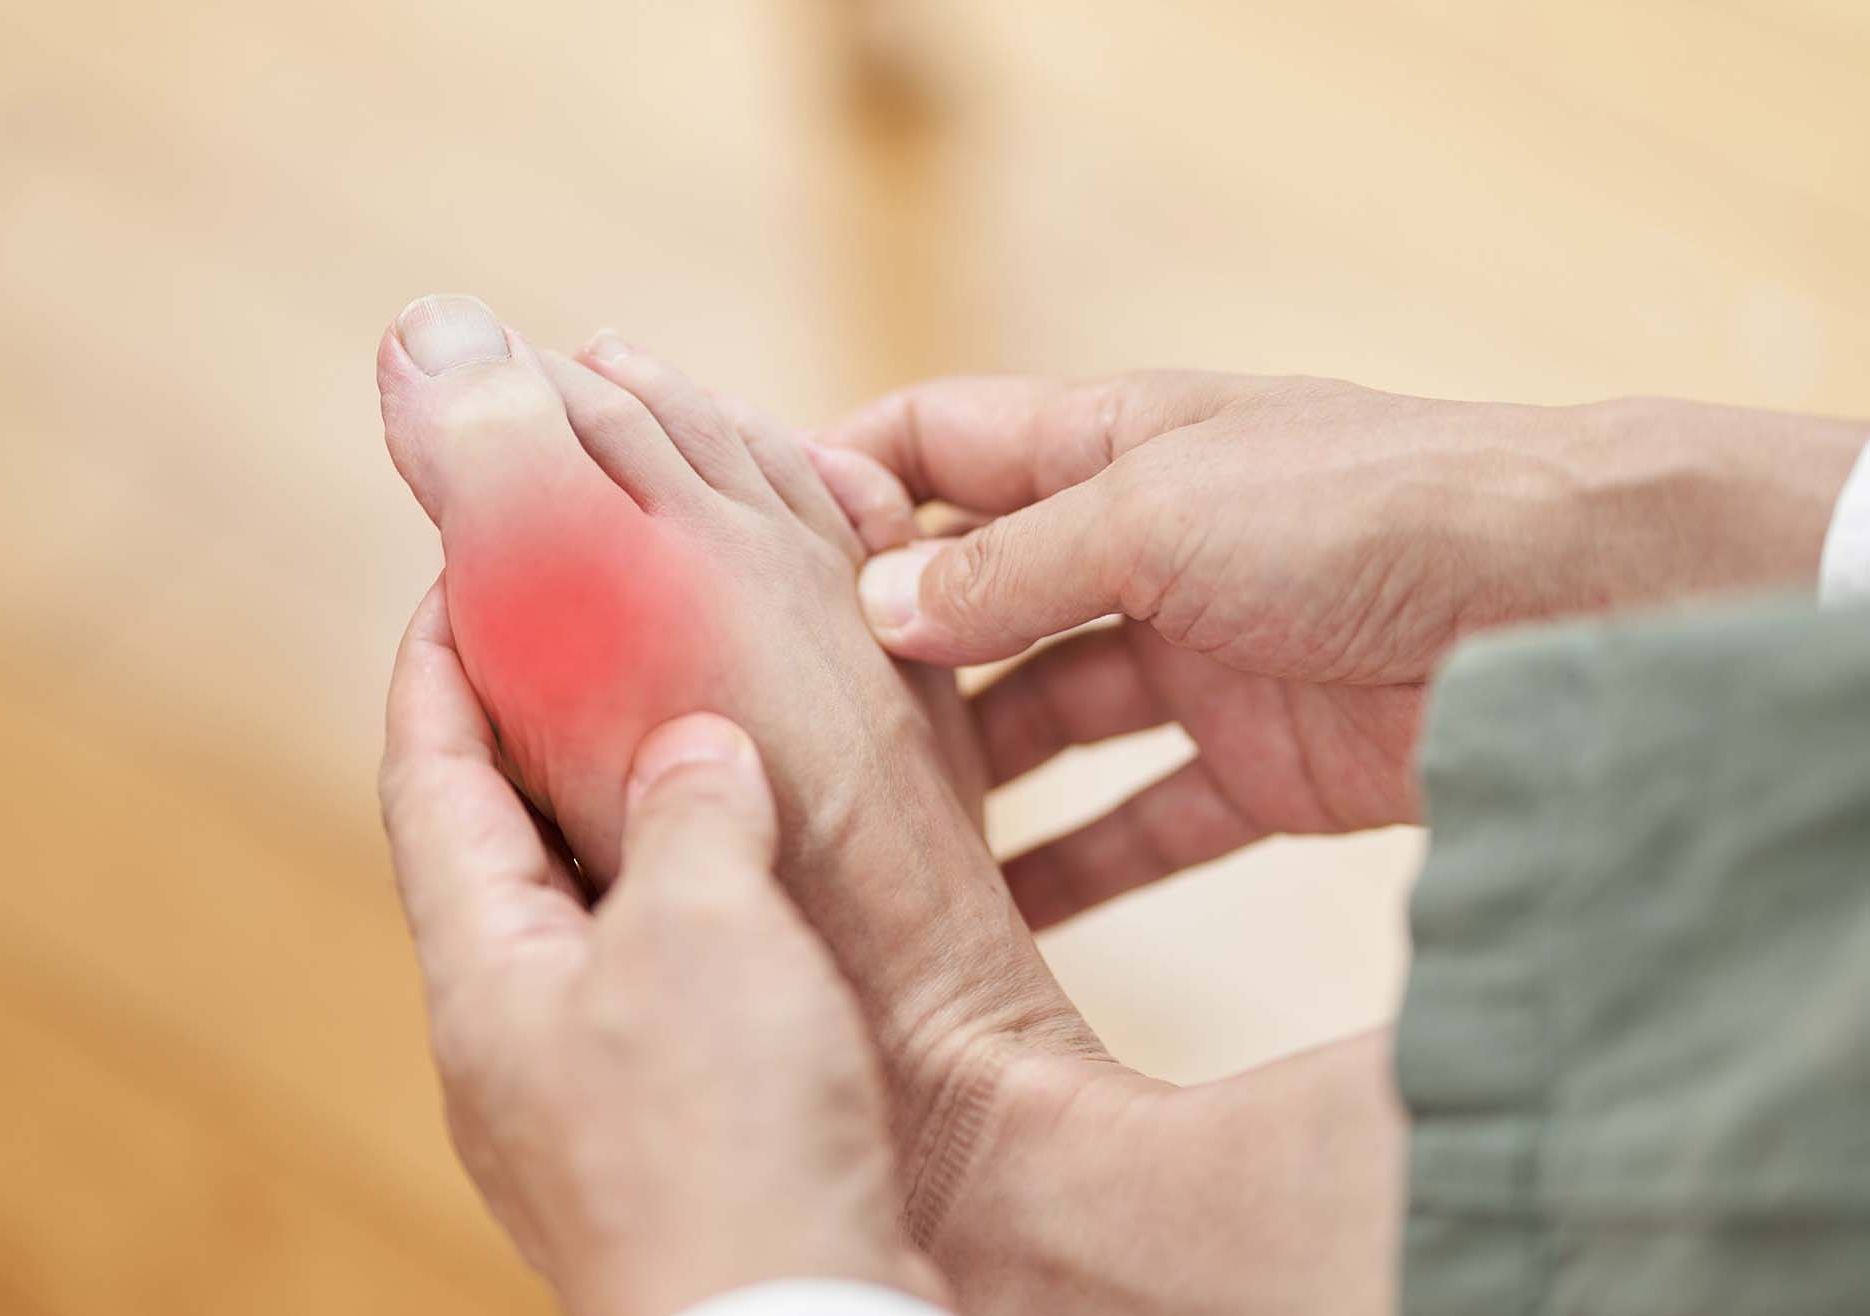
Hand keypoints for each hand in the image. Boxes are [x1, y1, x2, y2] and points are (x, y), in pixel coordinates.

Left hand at [379, 586, 944, 1315]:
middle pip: (497, 844)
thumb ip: (690, 817)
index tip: (458, 570)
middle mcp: (515, 1031)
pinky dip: (696, 898)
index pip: (429, 784)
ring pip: (590, 913)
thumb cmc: (727, 1142)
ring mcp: (586, 1087)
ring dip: (624, 814)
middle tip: (582, 628)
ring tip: (685, 728)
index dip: (435, 666)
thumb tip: (693, 746)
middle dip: (529, 730)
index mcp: (486, 973)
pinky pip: (662, 976)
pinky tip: (762, 873)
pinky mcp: (670, 1128)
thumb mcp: (706, 937)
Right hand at [822, 375, 1863, 923]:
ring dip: (970, 782)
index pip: (940, 443)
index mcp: (1115, 444)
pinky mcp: (1261, 765)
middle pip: (980, 598)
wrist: (1574, 605)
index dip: (843, 484)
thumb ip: (1012, 567)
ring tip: (867, 847)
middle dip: (890, 657)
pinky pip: (1142, 822)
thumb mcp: (1158, 514)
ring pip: (1050, 723)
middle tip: (787, 735)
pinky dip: (1078, 869)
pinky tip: (1000, 919)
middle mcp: (1148, 546)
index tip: (749, 557)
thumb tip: (877, 606)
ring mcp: (1203, 658)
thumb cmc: (1370, 507)